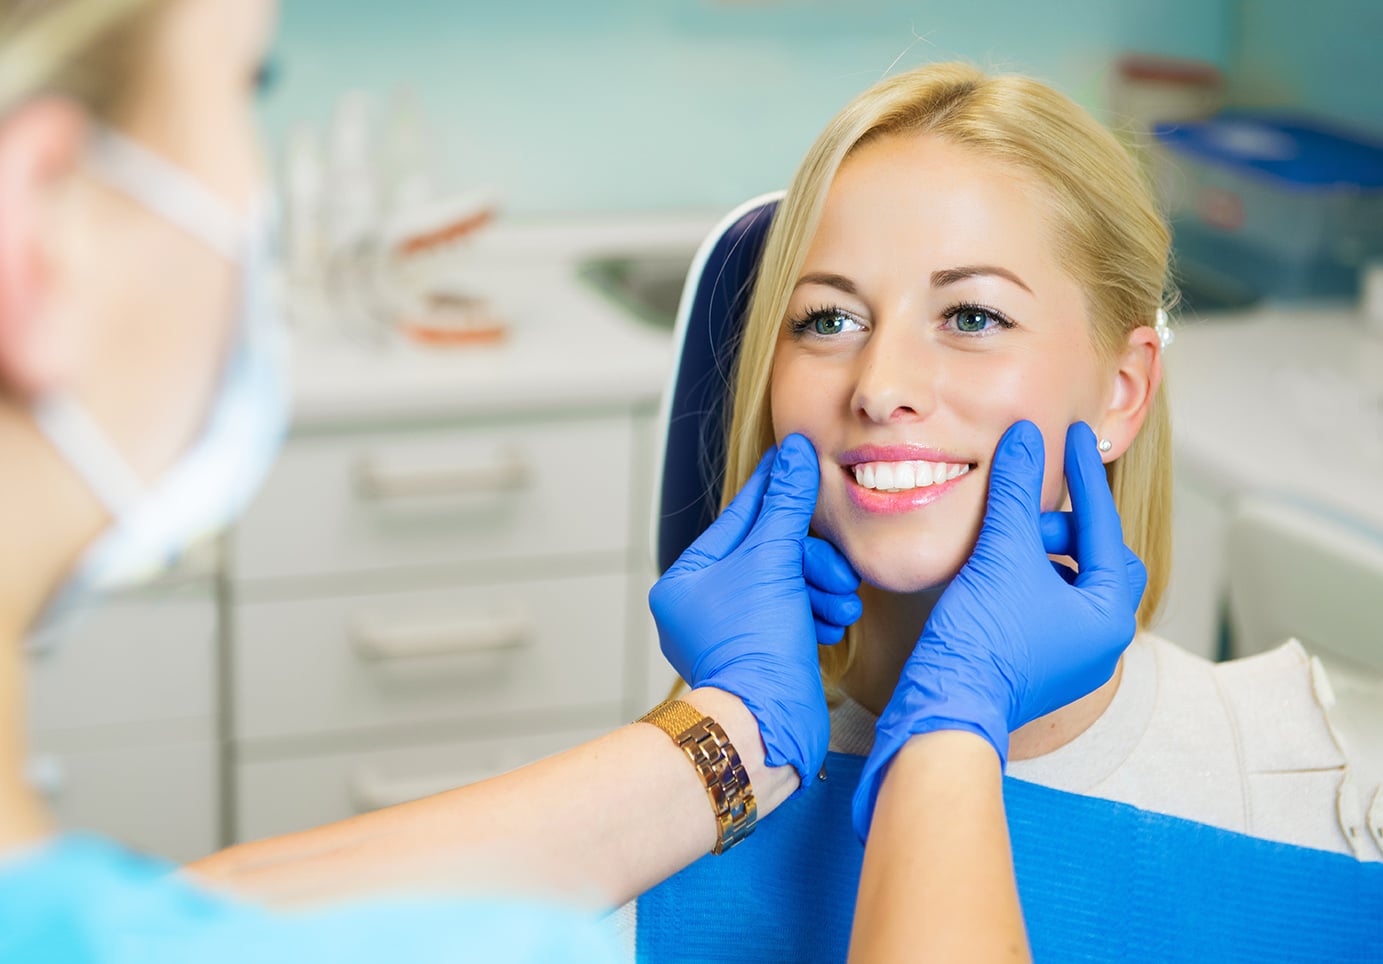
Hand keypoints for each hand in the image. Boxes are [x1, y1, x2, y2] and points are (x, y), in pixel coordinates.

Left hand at [650, 434, 852, 789]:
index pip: (740, 519)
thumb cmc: (755, 644)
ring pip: (788, 585)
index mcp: (686, 579)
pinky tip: (835, 622)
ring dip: (821, 589)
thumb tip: (794, 452)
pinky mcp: (762, 656)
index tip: (797, 460)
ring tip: (841, 604)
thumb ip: (786, 504)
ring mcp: (732, 633)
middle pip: (770, 554)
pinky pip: (794, 616)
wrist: (767, 724)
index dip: (775, 491)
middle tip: (835, 571)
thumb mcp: (773, 560)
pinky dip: (817, 615)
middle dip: (810, 561)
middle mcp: (702, 605)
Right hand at [851, 421, 1146, 838]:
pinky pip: (1045, 608)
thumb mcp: (1002, 551)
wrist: (944, 707)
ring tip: (1004, 542)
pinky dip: (1025, 580)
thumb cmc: (982, 639)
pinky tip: (993, 571)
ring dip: (1041, 555)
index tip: (1075, 438)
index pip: (1103, 527)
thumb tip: (1026, 436)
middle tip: (1025, 513)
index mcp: (1108, 615)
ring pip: (1068, 585)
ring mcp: (1070, 659)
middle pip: (1096, 560)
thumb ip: (1015, 489)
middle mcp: (1101, 642)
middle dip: (1063, 529)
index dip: (1086, 477)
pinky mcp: (1037, 668)